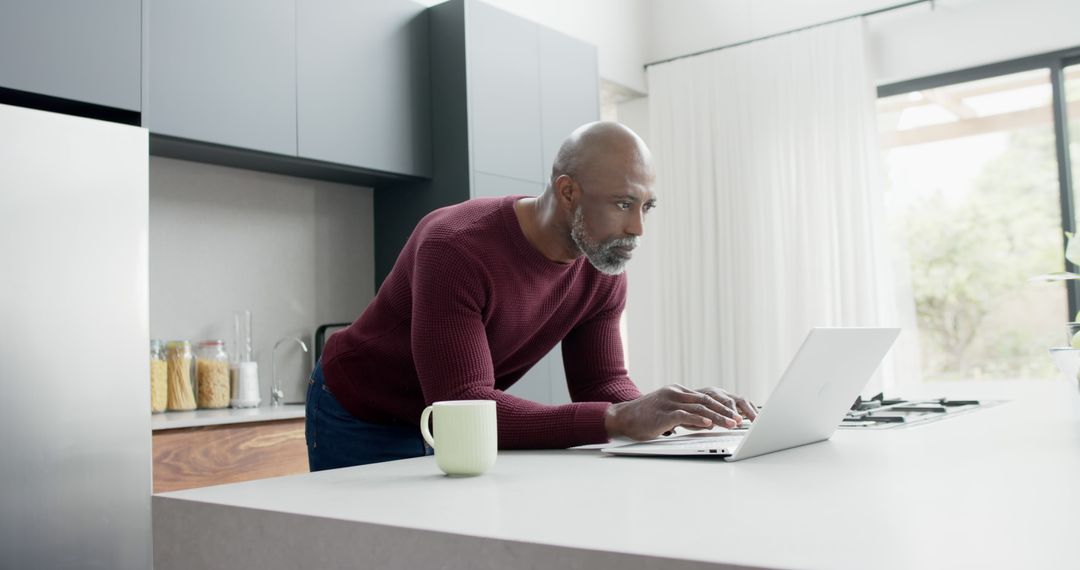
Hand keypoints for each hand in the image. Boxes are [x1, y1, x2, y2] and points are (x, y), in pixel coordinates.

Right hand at [604, 384, 757, 440]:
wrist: (622, 417)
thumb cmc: (645, 417)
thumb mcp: (667, 411)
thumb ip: (686, 413)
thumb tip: (707, 422)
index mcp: (677, 391)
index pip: (705, 398)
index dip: (722, 407)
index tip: (736, 415)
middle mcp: (675, 393)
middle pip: (706, 401)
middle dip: (725, 411)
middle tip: (739, 420)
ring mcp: (669, 402)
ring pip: (699, 408)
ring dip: (718, 417)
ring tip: (731, 424)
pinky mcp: (663, 413)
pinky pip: (684, 415)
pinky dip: (698, 419)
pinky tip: (709, 424)